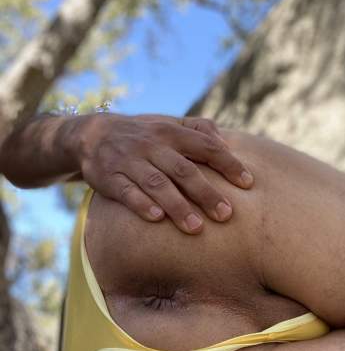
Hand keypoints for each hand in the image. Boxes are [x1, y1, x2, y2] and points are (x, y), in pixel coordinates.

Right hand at [74, 113, 253, 233]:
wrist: (91, 134)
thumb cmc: (144, 135)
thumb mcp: (168, 124)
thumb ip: (198, 129)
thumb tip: (226, 141)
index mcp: (171, 132)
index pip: (206, 146)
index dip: (228, 163)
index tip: (248, 183)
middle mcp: (152, 145)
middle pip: (183, 170)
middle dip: (206, 193)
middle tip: (226, 215)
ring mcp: (129, 161)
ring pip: (156, 184)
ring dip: (177, 205)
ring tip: (196, 227)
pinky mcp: (109, 177)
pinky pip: (126, 191)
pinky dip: (141, 204)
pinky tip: (156, 218)